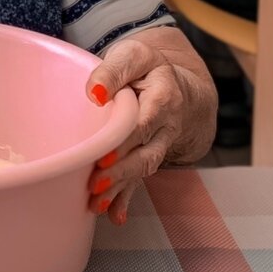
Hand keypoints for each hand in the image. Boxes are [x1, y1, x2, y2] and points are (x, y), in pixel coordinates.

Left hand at [84, 27, 216, 224]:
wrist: (178, 83)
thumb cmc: (147, 68)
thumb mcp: (133, 57)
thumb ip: (113, 71)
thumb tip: (94, 93)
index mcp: (164, 96)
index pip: (144, 121)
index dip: (125, 141)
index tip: (104, 155)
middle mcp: (167, 124)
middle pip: (146, 152)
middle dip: (121, 171)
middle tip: (95, 184)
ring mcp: (162, 143)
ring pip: (144, 168)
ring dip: (121, 188)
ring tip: (97, 203)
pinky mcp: (150, 155)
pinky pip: (141, 179)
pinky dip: (127, 198)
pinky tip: (115, 215)